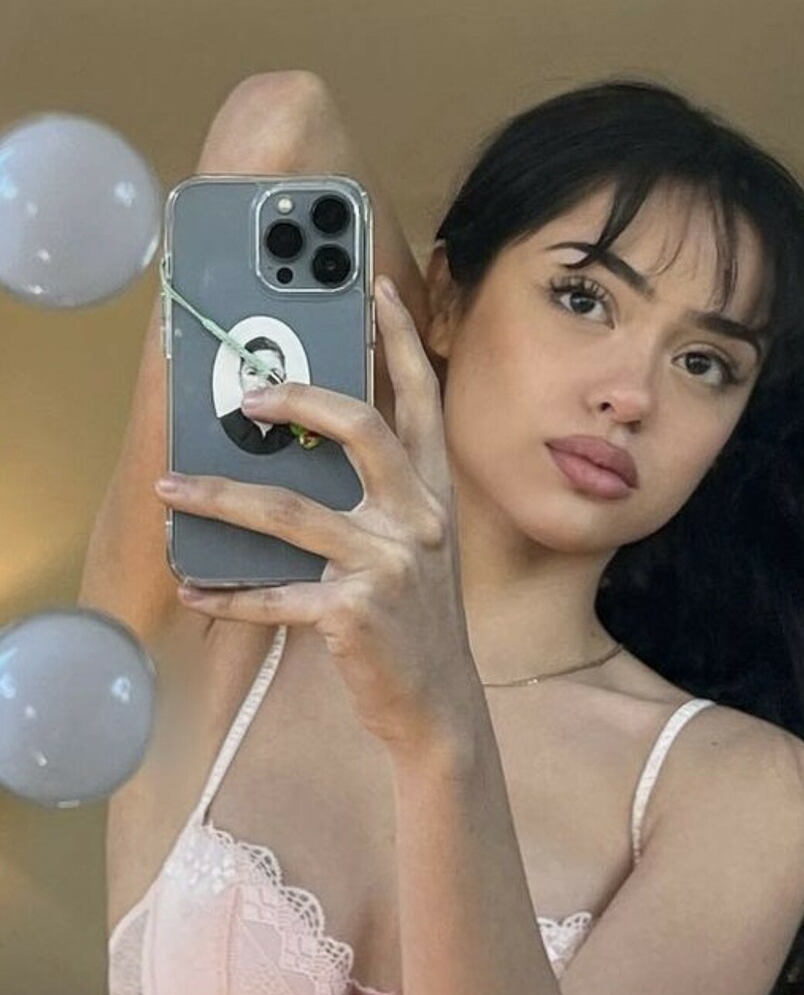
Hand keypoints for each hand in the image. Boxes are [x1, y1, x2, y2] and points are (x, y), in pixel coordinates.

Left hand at [156, 281, 476, 755]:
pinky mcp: (354, 611)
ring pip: (290, 512)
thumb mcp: (414, 548)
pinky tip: (195, 588)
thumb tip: (296, 455)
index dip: (399, 340)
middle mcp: (419, 518)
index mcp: (434, 494)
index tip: (374, 289)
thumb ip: (379, 499)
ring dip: (219, 497)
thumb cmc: (415, 622)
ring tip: (174, 487)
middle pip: (359, 428)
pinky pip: (275, 594)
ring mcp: (389, 562)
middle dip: (296, 397)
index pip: (420, 400)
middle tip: (245, 392)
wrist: (438, 705)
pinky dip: (228, 595)